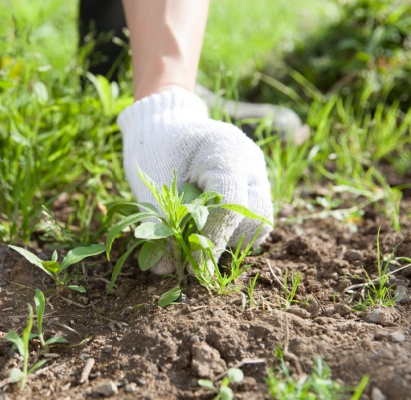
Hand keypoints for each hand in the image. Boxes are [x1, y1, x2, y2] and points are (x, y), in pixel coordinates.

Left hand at [118, 90, 272, 274]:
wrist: (165, 126)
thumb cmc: (154, 147)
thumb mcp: (152, 182)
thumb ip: (160, 223)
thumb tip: (164, 271)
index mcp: (227, 150)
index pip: (230, 202)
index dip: (212, 238)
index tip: (191, 265)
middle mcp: (251, 163)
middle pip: (256, 218)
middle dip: (225, 241)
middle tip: (192, 253)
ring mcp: (257, 175)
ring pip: (258, 224)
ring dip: (228, 240)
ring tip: (195, 240)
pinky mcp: (254, 188)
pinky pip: (251, 221)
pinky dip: (228, 233)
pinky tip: (203, 231)